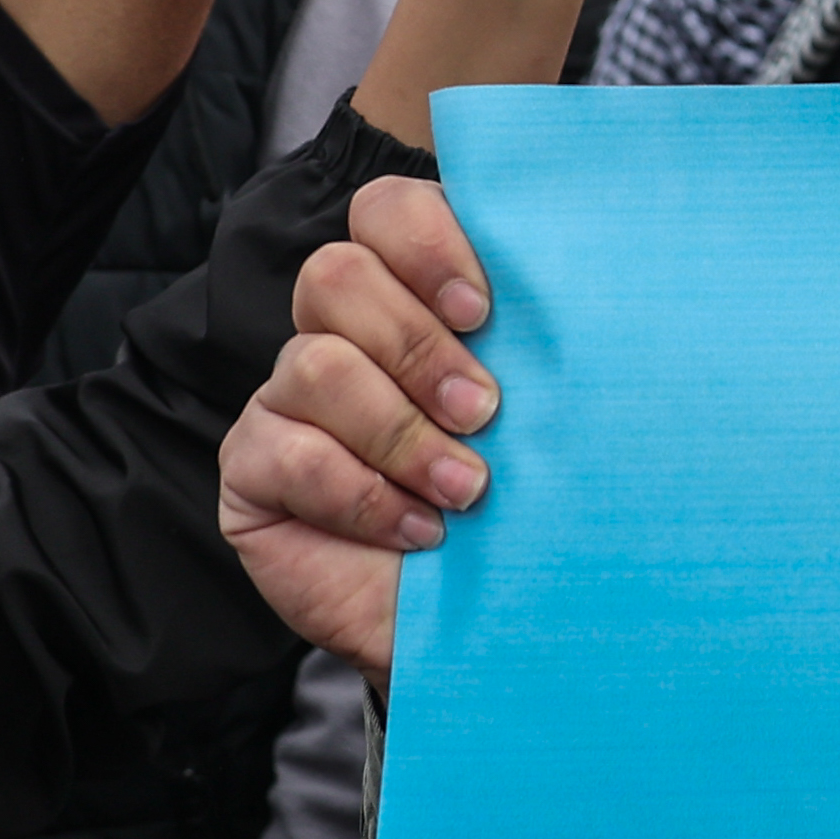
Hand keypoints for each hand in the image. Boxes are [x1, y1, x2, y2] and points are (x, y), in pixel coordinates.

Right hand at [218, 177, 502, 673]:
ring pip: (315, 364)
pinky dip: (363, 495)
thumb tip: (586, 284)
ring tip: (465, 490)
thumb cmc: (522, 508)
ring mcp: (287, 398)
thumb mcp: (546, 417)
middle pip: (336, 276)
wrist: (486, 625)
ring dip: (401, 433)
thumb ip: (541, 345)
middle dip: (418, 347)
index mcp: (411, 296)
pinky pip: (287, 452)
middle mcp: (340, 333)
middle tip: (484, 413)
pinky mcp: (252, 467)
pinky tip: (417, 530)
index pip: (385, 212)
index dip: (426, 245)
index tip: (486, 312)